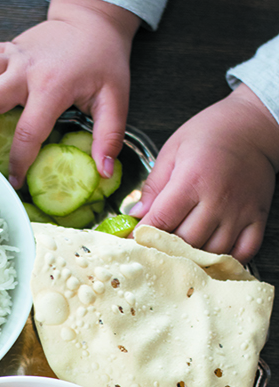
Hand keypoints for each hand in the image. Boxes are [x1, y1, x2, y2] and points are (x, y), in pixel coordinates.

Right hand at [0, 0, 139, 186]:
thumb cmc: (103, 60)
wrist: (93, 21)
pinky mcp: (5, 47)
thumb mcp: (115, 98)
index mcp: (52, 85)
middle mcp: (26, 68)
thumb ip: (109, 136)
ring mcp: (12, 54)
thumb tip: (104, 172)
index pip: (27, 131)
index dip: (18, 161)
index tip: (14, 181)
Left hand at [130, 84, 278, 262]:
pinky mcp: (256, 218)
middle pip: (184, 243)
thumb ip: (153, 186)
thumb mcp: (173, 150)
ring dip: (192, 259)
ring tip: (178, 257)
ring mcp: (239, 212)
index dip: (141, 237)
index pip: (160, 221)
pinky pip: (242, 253)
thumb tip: (136, 217)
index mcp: (192, 180)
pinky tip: (210, 257)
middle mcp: (217, 199)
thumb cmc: (212, 134)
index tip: (130, 245)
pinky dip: (225, 262)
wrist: (255, 125)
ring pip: (210, 253)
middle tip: (152, 252)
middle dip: (164, 251)